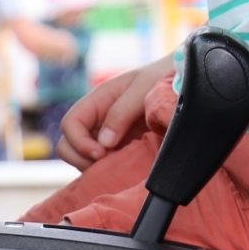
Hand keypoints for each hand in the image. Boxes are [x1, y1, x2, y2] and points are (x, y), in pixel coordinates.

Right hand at [55, 54, 173, 170]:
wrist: (181, 82)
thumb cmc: (160, 78)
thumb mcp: (141, 90)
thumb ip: (121, 112)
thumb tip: (104, 143)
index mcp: (97, 100)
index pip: (70, 124)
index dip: (78, 142)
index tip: (101, 153)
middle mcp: (96, 120)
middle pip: (67, 145)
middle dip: (81, 158)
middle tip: (107, 162)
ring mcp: (105, 135)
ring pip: (81, 158)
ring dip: (93, 167)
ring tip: (118, 165)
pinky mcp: (118, 149)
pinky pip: (101, 165)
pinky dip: (106, 171)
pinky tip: (124, 169)